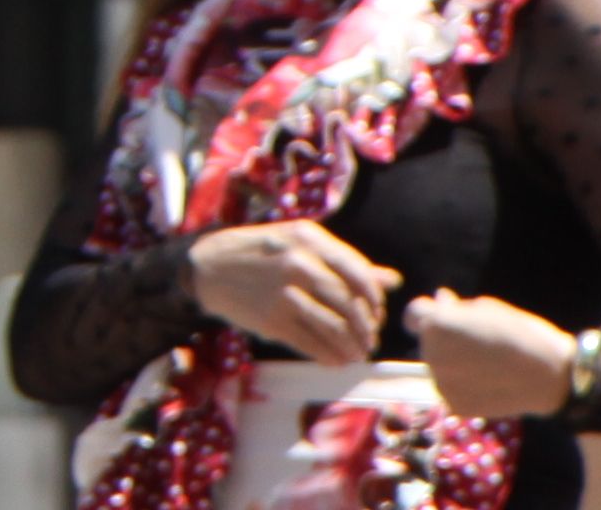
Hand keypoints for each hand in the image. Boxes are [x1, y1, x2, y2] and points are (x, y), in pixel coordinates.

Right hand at [186, 219, 396, 360]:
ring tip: (356, 355)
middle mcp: (299, 262)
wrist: (208, 266)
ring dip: (352, 348)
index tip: (376, 315)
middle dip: (366, 329)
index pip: (359, 274)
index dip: (374, 301)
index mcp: (310, 239)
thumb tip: (392, 280)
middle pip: (350, 304)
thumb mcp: (300, 244)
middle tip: (368, 341)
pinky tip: (335, 361)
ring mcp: (285, 291)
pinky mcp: (272, 319)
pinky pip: (312, 344)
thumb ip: (345, 262)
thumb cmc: (260, 253)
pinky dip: (330, 357)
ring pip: (335, 327)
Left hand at [407, 291, 578, 415]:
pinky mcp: (455, 405)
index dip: (430, 312)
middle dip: (445, 338)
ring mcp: (442, 384)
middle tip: (479, 340)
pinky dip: (464, 385)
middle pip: (427, 342)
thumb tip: (440, 299)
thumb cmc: (520, 333)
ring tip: (487, 362)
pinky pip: (451, 389)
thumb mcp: (486, 307)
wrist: (549, 376)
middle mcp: (432, 355)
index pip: (412, 315)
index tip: (448, 316)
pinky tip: (488, 381)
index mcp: (436, 325)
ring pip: (439, 367)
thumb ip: (456, 307)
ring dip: (453, 363)